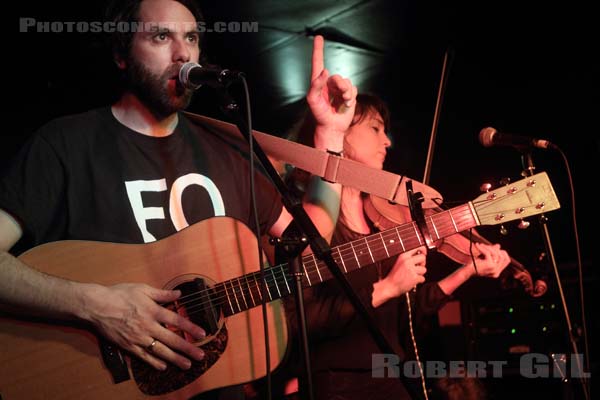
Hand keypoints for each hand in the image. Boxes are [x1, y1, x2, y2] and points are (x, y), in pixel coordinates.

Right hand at [80, 283, 205, 370]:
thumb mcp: (142, 288)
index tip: (203, 334)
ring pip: (160, 351)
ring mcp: (138, 338)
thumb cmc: (119, 294)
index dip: (191, 328)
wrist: (96, 306)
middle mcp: (148, 326)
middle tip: (200, 355)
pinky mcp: (128, 346)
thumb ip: (162, 293)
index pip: (177, 321)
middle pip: (172, 340)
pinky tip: (164, 366)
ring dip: (175, 359)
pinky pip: (144, 357)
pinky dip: (154, 363)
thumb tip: (178, 294)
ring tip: (187, 365)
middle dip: (188, 348)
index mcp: (153, 311)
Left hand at [306, 35, 357, 149]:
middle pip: (337, 77)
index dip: (318, 50)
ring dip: (346, 93)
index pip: (318, 62)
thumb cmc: (319, 114)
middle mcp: (328, 83)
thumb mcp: (312, 100)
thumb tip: (325, 71)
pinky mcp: (348, 95)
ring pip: (347, 82)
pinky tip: (345, 105)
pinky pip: (353, 89)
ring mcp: (339, 89)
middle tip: (340, 96)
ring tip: (342, 103)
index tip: (318, 37)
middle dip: (340, 87)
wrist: (332, 126)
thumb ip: (316, 84)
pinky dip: (351, 97)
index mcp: (318, 82)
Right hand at [372, 246, 427, 306]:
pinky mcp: (414, 278)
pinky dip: (419, 281)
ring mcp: (411, 270)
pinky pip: (423, 278)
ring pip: (424, 269)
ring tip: (413, 275)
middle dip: (422, 263)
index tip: (424, 253)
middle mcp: (407, 261)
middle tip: (417, 268)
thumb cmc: (394, 275)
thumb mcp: (400, 262)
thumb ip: (409, 258)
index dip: (423, 250)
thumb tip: (422, 254)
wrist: (390, 286)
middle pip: (423, 257)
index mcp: (403, 256)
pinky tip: (412, 281)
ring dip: (420, 273)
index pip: (418, 248)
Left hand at [468, 242, 509, 277]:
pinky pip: (488, 253)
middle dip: (495, 249)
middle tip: (486, 246)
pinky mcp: (489, 265)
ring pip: (496, 254)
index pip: (506, 260)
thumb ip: (492, 253)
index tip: (494, 248)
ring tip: (480, 245)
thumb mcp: (484, 259)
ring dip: (488, 247)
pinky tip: (477, 245)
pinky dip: (482, 248)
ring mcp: (494, 269)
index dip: (502, 252)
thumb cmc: (473, 265)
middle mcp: (496, 272)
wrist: (466, 271)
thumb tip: (498, 245)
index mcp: (497, 272)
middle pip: (502, 256)